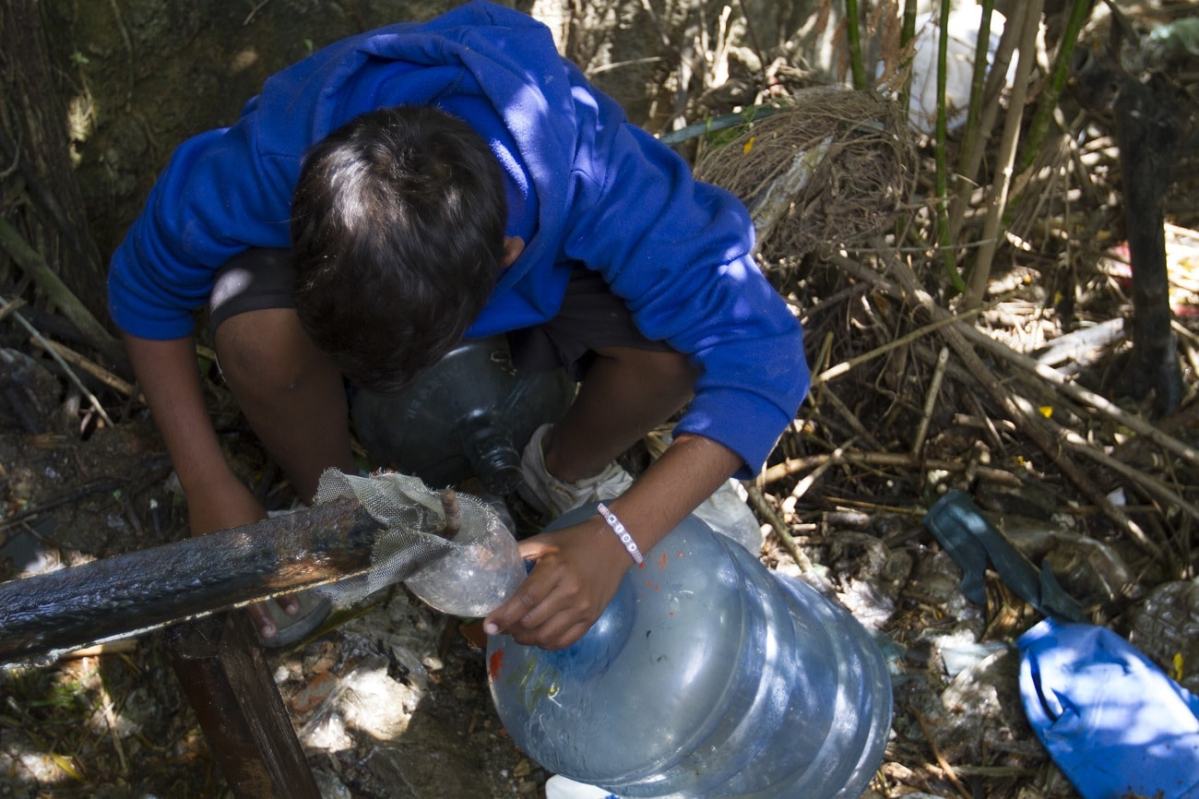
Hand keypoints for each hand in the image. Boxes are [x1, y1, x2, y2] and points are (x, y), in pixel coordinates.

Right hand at [187, 476, 300, 637]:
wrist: (208, 487)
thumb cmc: (240, 503)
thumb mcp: (262, 524)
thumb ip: (272, 545)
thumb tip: (290, 563)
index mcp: (243, 554)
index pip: (264, 583)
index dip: (280, 596)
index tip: (294, 610)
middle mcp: (226, 564)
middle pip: (244, 596)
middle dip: (258, 615)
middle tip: (272, 635)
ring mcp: (212, 564)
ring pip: (232, 593)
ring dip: (245, 608)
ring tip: (259, 627)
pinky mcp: (203, 561)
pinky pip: (220, 584)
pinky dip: (230, 595)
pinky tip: (236, 606)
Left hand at [483, 517, 631, 649]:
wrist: (615, 544)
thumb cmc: (575, 541)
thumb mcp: (545, 541)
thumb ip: (516, 553)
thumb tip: (486, 562)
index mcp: (555, 569)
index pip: (525, 600)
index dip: (504, 616)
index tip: (488, 626)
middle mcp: (569, 592)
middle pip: (532, 622)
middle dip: (511, 628)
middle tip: (502, 625)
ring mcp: (582, 608)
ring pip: (546, 636)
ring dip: (526, 639)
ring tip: (517, 633)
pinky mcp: (592, 618)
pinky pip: (565, 641)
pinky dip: (547, 643)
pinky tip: (538, 637)